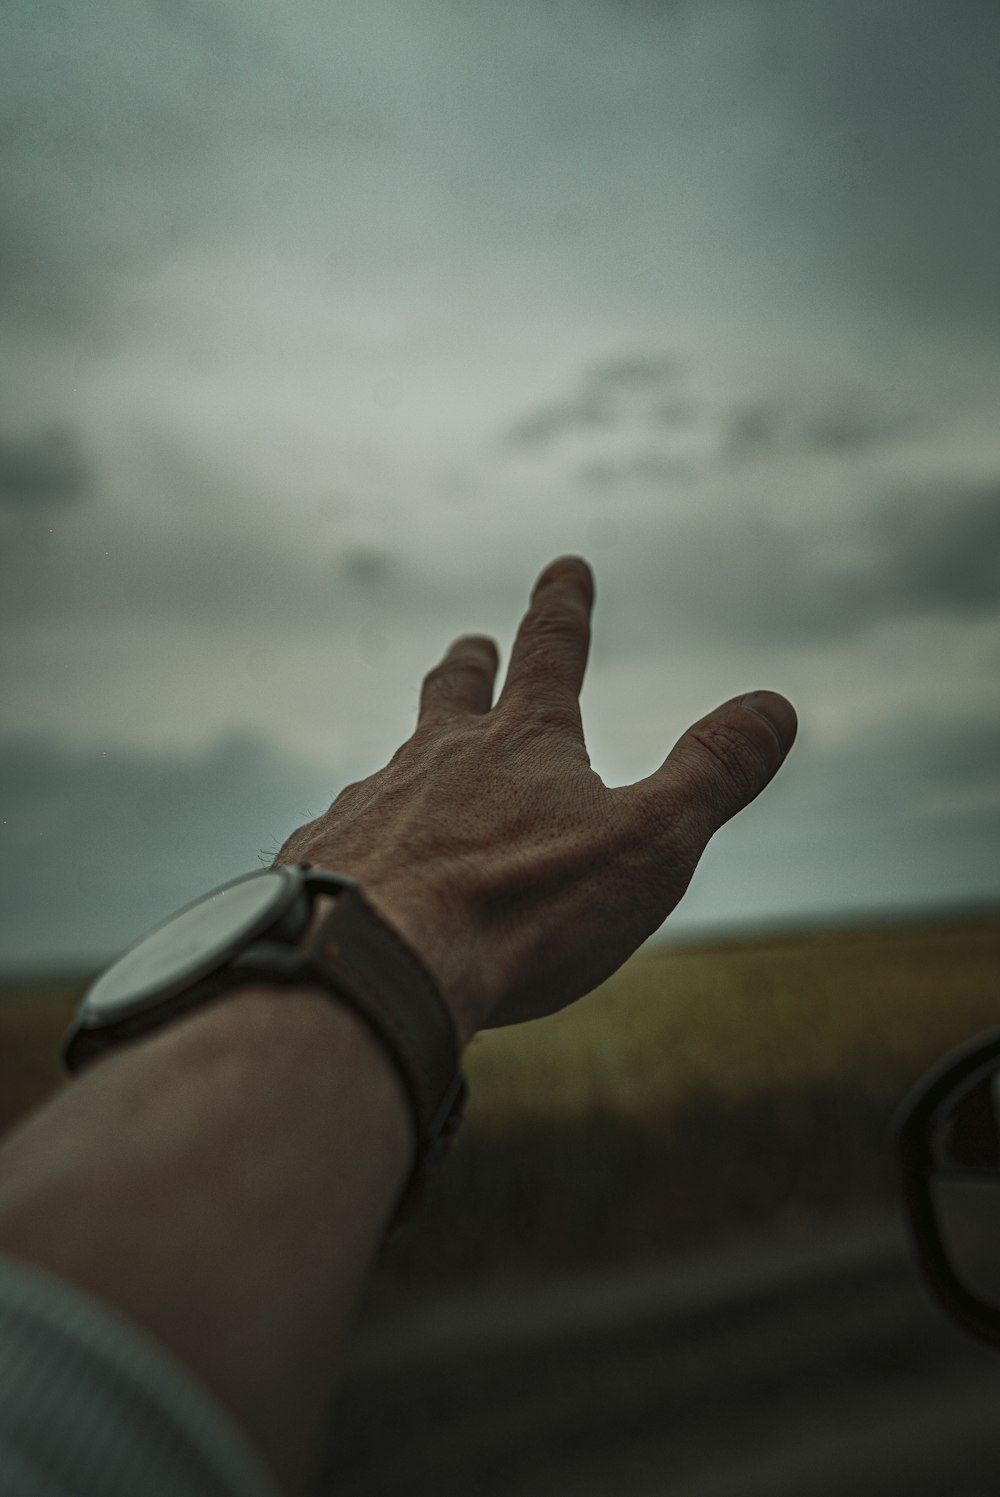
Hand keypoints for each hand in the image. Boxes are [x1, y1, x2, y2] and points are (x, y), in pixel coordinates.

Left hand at [274, 555, 796, 1046]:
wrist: (373, 960)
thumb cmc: (521, 909)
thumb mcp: (648, 843)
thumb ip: (712, 774)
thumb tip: (776, 705)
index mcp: (521, 745)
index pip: (550, 652)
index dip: (563, 607)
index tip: (565, 566)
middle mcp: (437, 758)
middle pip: (453, 695)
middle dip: (470, 667)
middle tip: (470, 646)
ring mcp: (373, 804)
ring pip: (397, 766)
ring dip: (416, 759)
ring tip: (414, 774)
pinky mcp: (323, 856)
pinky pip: (346, 833)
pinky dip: (365, 836)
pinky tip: (360, 863)